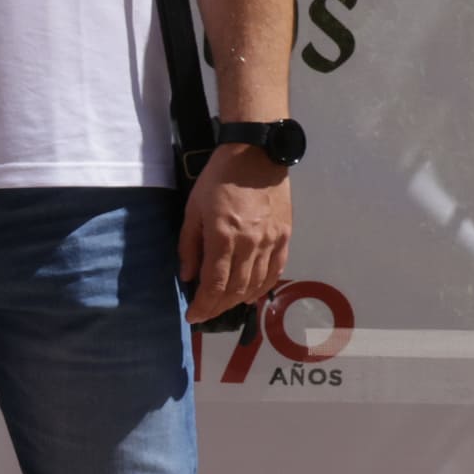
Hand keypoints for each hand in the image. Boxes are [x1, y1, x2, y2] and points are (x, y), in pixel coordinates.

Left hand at [180, 144, 291, 323]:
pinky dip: (263, 287)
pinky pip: (276, 270)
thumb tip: (188, 276)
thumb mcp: (193, 210)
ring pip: (257, 284)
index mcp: (224, 237)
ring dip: (239, 301)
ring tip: (224, 306)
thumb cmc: (217, 180)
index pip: (215, 284)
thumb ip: (189, 245)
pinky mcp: (285, 236)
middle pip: (236, 289)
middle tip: (205, 314)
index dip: (203, 305)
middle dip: (218, 306)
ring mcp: (272, 242)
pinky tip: (252, 294)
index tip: (193, 316)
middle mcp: (251, 245)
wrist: (256, 156)